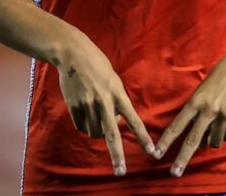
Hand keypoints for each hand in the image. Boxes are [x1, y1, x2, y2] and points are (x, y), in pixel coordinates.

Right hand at [56, 36, 155, 175]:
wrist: (73, 55)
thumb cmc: (98, 66)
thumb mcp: (114, 81)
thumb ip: (117, 101)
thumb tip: (116, 122)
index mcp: (118, 93)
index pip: (134, 120)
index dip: (143, 137)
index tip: (152, 151)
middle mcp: (104, 101)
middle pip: (112, 134)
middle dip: (117, 155)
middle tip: (121, 171)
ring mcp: (87, 105)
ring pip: (95, 132)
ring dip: (99, 132)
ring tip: (97, 114)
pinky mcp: (74, 107)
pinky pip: (81, 126)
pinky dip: (86, 125)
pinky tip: (86, 112)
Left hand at [155, 43, 225, 176]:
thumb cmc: (221, 77)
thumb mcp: (203, 90)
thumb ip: (197, 111)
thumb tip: (199, 139)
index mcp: (196, 101)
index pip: (178, 125)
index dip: (166, 141)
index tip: (156, 154)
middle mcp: (209, 110)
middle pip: (192, 140)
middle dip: (182, 158)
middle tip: (174, 173)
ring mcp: (225, 114)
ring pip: (215, 141)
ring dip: (213, 139)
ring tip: (218, 125)